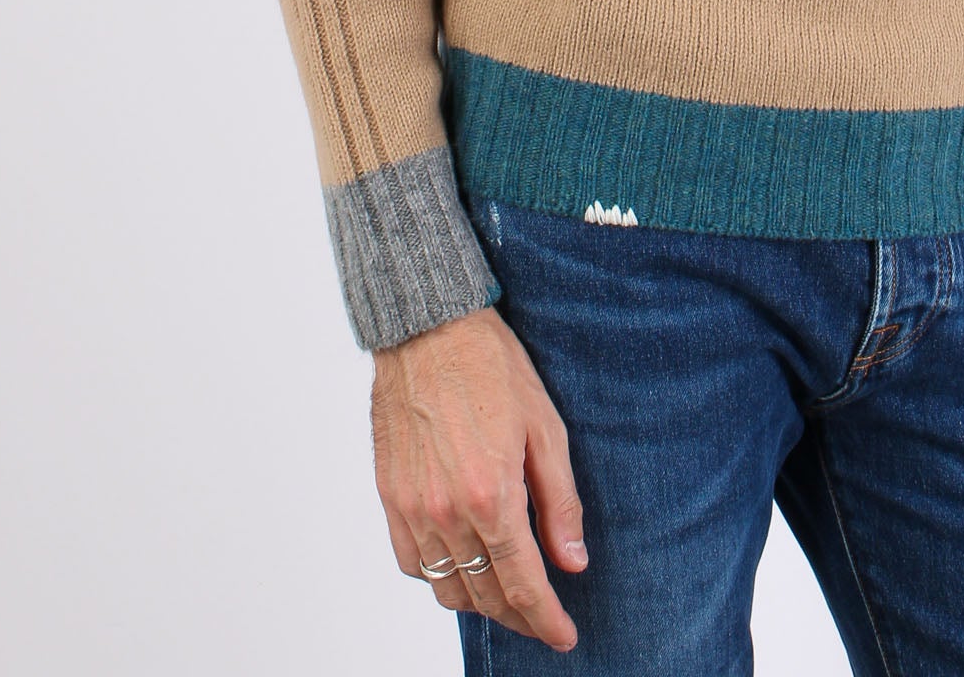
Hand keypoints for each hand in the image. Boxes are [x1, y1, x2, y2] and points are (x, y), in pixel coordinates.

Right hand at [371, 303, 587, 651]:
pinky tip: (463, 564)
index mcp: (492, 495)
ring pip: (447, 589)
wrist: (429, 328)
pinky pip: (413, 564)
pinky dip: (440, 577)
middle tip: (544, 618)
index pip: (523, 584)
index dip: (546, 620)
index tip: (565, 636)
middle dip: (520, 616)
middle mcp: (447, 512)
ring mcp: (413, 508)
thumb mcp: (546, 427)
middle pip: (486, 596)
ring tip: (508, 594)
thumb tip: (573, 561)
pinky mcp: (390, 497)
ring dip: (480, 602)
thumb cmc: (492, 367)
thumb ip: (561, 502)